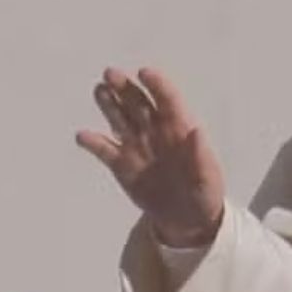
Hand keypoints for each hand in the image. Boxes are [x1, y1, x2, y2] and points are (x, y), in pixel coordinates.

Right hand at [76, 67, 224, 247]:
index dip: (157, 85)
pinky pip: (104, 150)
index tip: (144, 73)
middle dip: (125, 87)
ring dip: (109, 104)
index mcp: (180, 128)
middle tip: (111, 73)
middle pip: (138, 103)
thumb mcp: (208, 178)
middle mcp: (155, 131)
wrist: (187, 219)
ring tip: (99, 90)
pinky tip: (83, 136)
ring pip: (120, 119)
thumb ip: (201, 155)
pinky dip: (93, 142)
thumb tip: (197, 131)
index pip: (168, 100)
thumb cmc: (204, 192)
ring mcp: (136, 146)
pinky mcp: (121, 165)